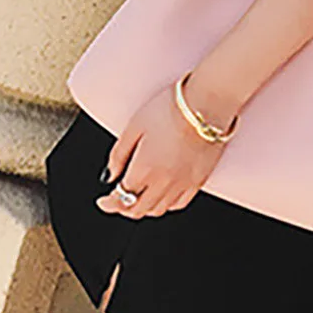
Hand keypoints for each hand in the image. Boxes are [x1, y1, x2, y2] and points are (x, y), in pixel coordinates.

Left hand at [96, 81, 229, 218]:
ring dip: (144, 207)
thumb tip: (110, 174)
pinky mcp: (200, 179)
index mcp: (144, 168)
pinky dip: (167, 204)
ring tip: (139, 198)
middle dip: (123, 207)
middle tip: (118, 200)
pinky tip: (163, 195)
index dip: (109, 203)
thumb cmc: (172, 108)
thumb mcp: (135, 125)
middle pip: (138, 209)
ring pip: (159, 209)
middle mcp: (164, 181)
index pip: (120, 198)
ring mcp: (184, 182)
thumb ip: (119, 154)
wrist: (208, 102)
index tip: (104, 201)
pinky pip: (180, 203)